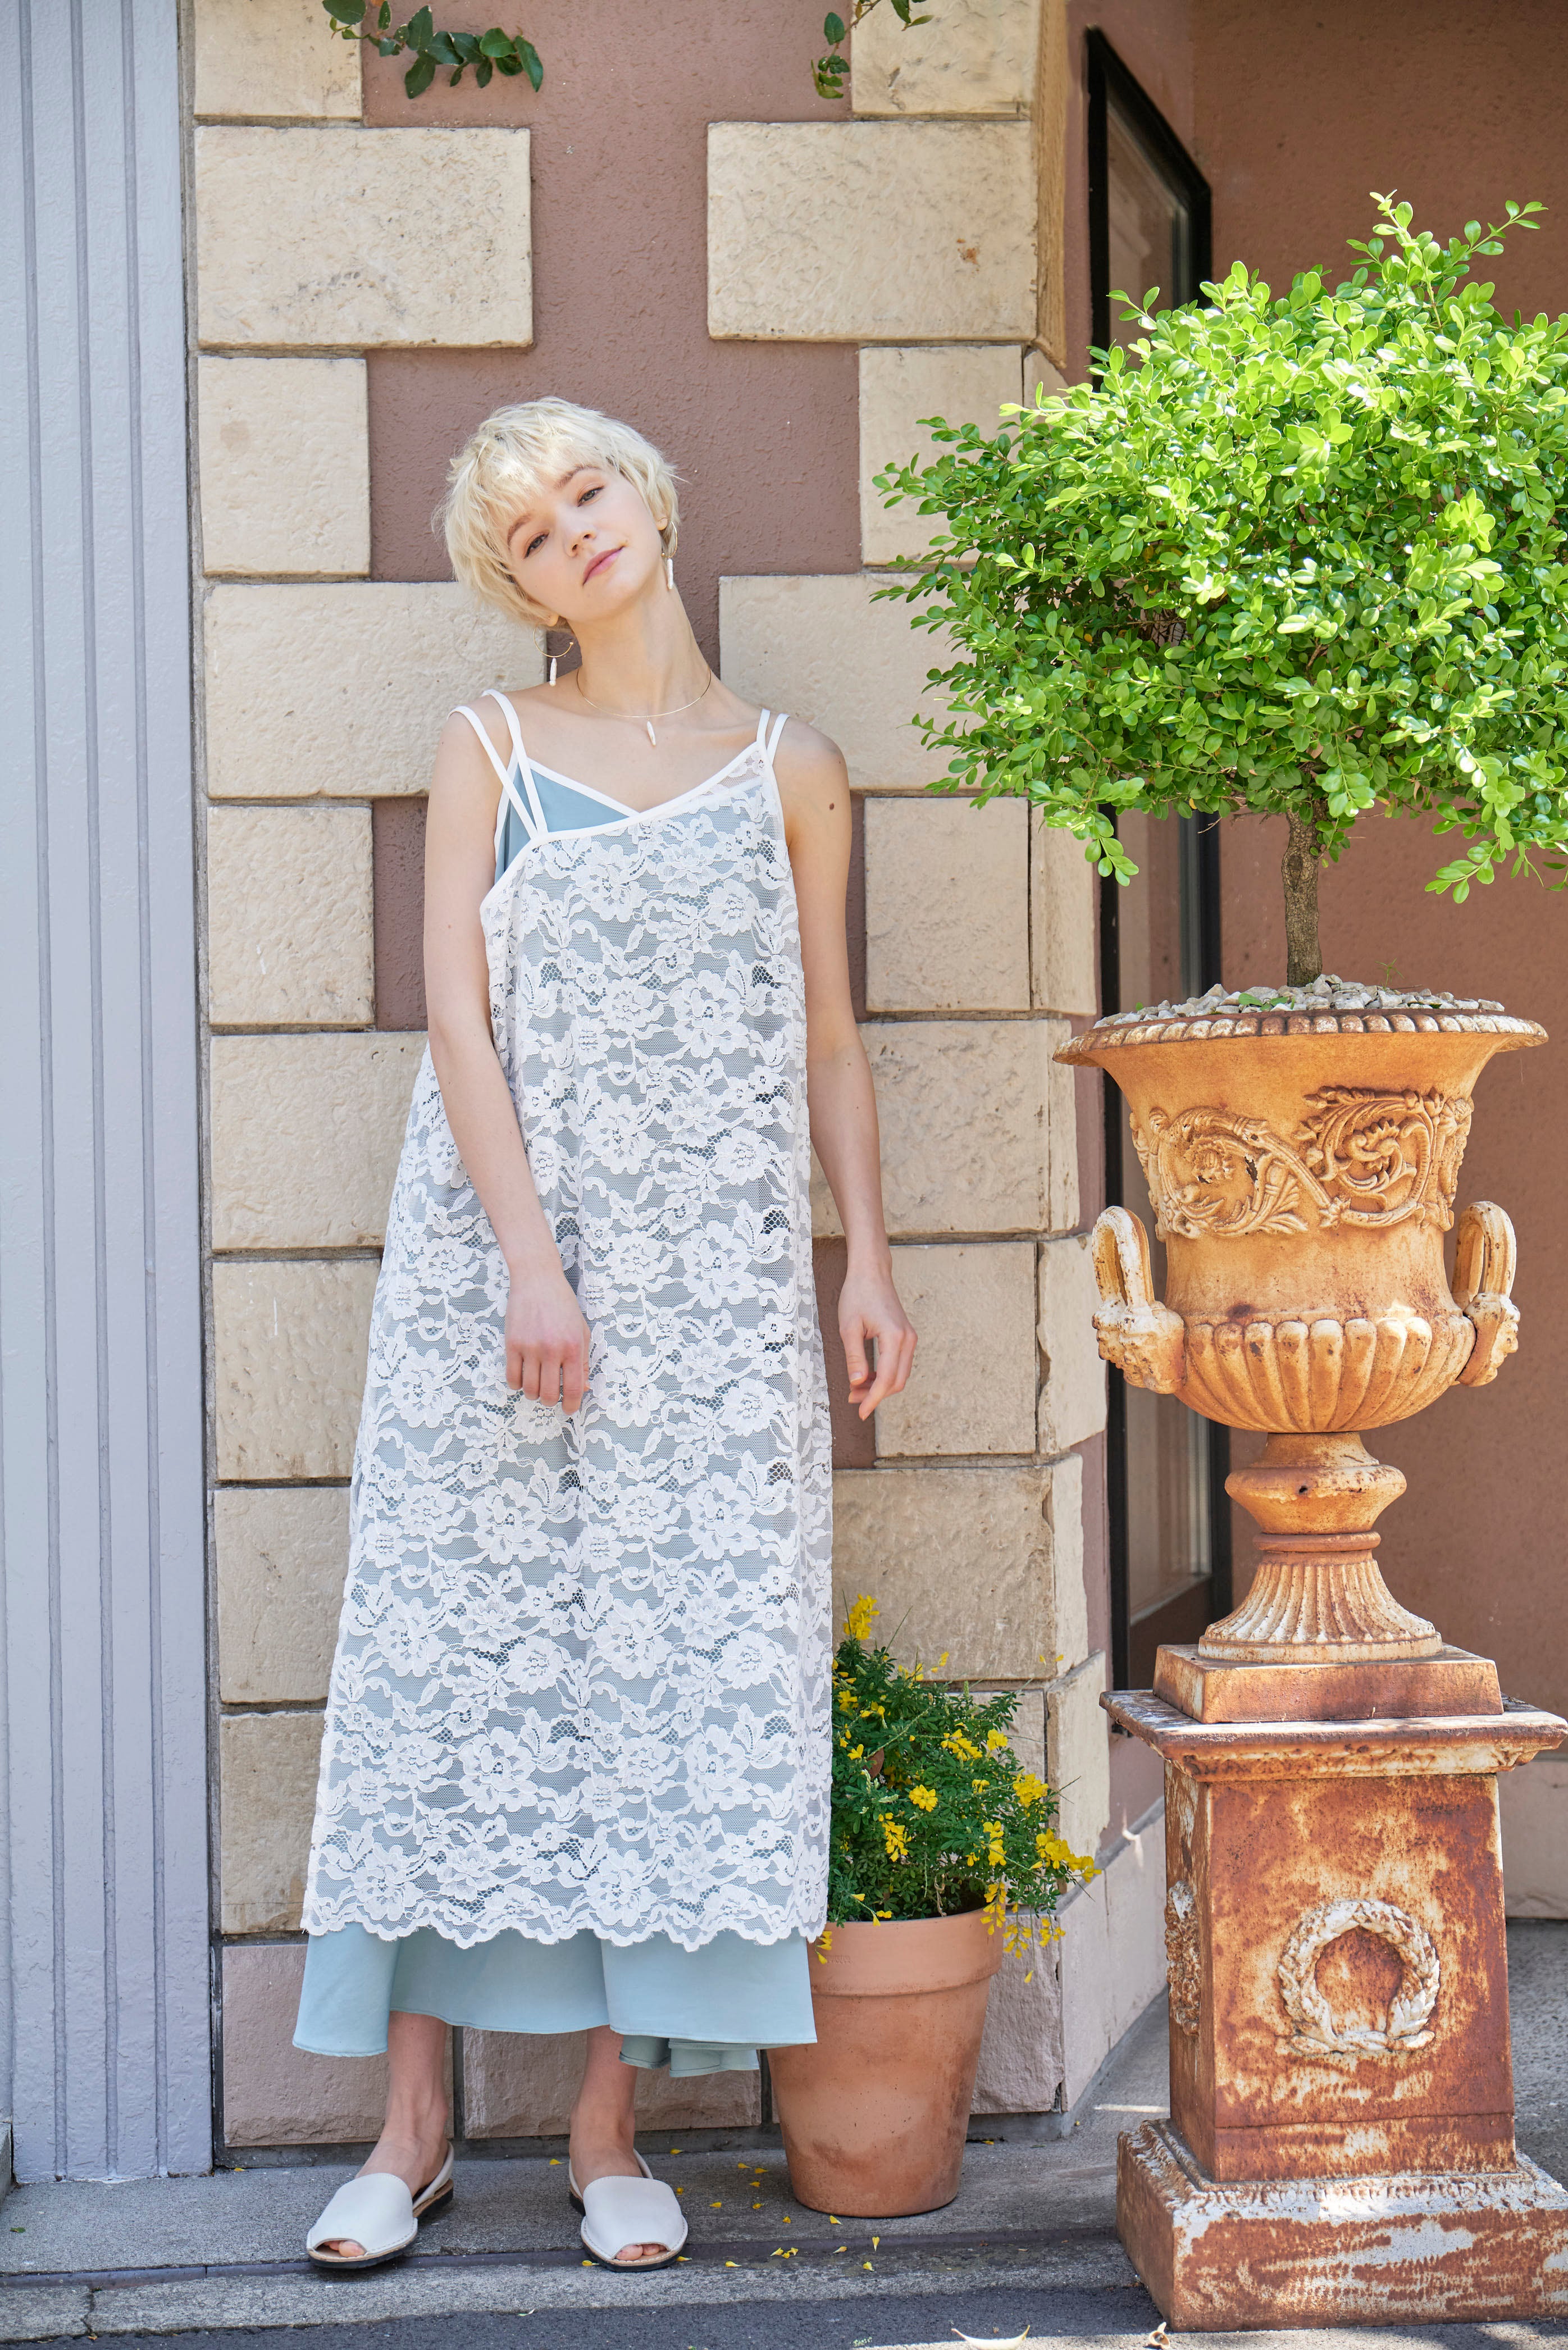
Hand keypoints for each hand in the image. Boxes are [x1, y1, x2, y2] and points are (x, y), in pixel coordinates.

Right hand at [506, 1261, 591, 1410]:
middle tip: (551, 1397)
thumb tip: (582, 1387)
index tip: (569, 1410)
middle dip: (551, 1402)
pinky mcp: (512, 1344)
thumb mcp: (581, 1330)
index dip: (571, 1405)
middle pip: (549, 1394)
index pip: (573, 1388)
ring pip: (529, 1389)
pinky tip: (522, 1377)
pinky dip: (517, 1384)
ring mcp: (530, 1347)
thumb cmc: (562, 1304)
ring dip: (534, 1394)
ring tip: (537, 1386)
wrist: (537, 1280)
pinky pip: (511, 1377)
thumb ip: (584, 1361)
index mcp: (573, 1347)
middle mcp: (552, 1349)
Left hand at [838, 1267, 916, 1420]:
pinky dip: (885, 1375)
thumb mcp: (849, 1328)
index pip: (886, 1379)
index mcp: (894, 1337)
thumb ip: (854, 1358)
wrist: (871, 1272)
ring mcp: (909, 1338)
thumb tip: (857, 1384)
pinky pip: (899, 1364)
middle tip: (853, 1400)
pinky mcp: (906, 1336)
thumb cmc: (858, 1294)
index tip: (860, 1412)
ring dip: (880, 1386)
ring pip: (899, 1375)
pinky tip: (867, 1377)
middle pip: (897, 1381)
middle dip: (876, 1395)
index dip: (873, 1399)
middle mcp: (907, 1339)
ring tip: (856, 1389)